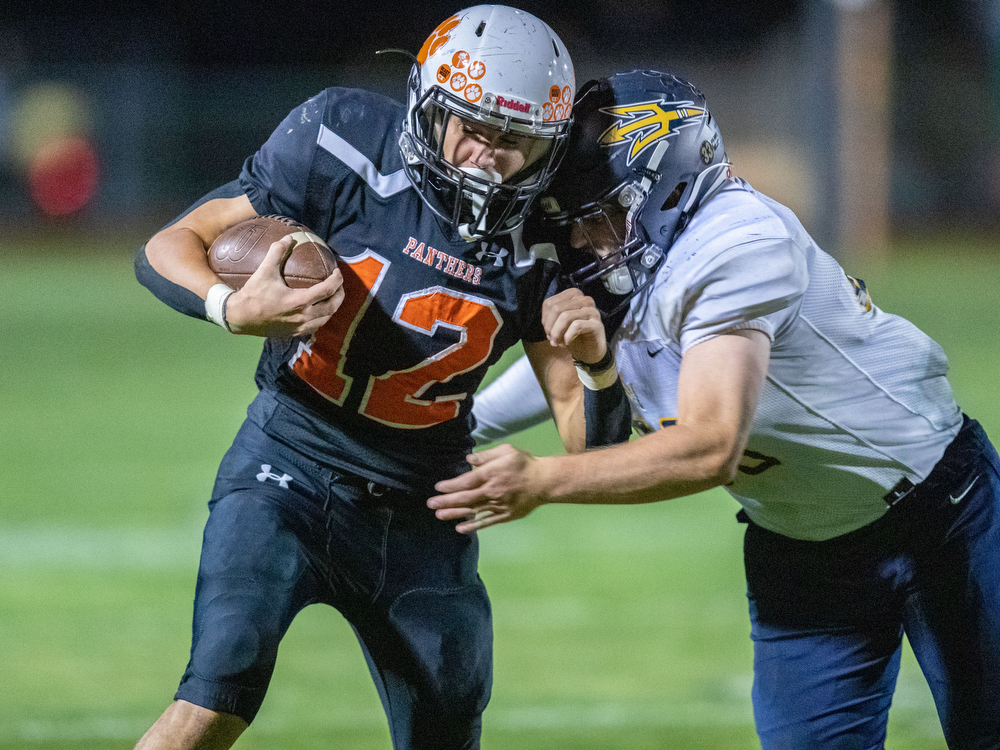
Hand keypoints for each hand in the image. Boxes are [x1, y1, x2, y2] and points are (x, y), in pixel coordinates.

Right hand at [225, 235, 344, 336]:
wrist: (239, 318)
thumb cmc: (253, 294)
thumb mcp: (265, 271)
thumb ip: (277, 252)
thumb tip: (288, 237)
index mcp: (299, 301)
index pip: (327, 290)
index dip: (337, 280)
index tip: (337, 271)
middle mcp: (303, 316)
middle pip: (333, 306)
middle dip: (340, 294)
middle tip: (339, 284)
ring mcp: (300, 327)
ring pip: (326, 319)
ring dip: (333, 307)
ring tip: (332, 296)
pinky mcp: (295, 334)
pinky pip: (316, 326)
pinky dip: (322, 317)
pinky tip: (319, 310)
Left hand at [428, 444, 546, 532]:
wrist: (544, 482)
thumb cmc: (524, 464)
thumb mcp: (507, 451)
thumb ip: (487, 455)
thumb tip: (469, 459)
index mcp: (491, 474)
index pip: (466, 481)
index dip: (450, 485)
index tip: (438, 487)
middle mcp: (492, 491)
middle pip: (465, 498)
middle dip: (446, 501)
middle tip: (430, 504)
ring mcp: (498, 505)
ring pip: (473, 511)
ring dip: (454, 514)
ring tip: (439, 516)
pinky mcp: (505, 515)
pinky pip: (486, 522)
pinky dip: (473, 526)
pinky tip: (460, 528)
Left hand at [542, 288, 605, 364]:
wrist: (589, 351)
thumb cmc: (573, 335)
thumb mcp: (559, 323)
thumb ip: (551, 316)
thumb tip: (545, 321)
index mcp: (574, 295)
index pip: (550, 303)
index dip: (545, 319)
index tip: (548, 331)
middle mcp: (585, 300)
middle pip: (557, 308)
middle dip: (550, 327)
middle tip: (551, 339)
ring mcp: (592, 311)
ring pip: (565, 316)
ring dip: (557, 333)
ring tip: (557, 343)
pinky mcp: (597, 324)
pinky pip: (577, 326)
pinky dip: (568, 336)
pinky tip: (567, 343)